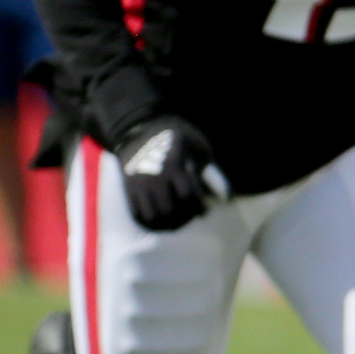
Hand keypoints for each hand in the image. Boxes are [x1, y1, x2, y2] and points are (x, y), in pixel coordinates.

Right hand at [116, 117, 218, 231]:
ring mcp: (138, 183)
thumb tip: (227, 197)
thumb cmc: (176, 140)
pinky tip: (162, 219)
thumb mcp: (197, 148)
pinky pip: (137, 215)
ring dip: (167, 223)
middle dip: (184, 218)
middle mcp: (153, 176)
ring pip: (153, 216)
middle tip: (191, 218)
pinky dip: (151, 222)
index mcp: (173, 164)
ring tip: (177, 222)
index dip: (199, 208)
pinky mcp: (127, 189)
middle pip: (169, 210)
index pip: (188, 196)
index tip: (204, 212)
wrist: (140, 130)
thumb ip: (212, 173)